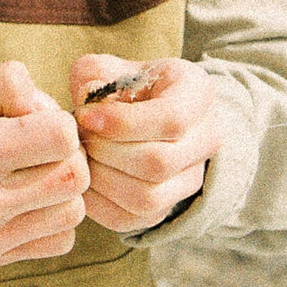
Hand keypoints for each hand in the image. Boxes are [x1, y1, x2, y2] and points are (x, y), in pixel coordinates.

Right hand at [0, 62, 88, 264]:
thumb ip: (5, 83)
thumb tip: (48, 104)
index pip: (61, 137)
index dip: (57, 121)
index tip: (33, 119)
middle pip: (73, 176)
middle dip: (67, 153)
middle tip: (38, 145)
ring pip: (72, 211)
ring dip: (64, 187)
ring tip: (33, 172)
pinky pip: (58, 242)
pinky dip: (55, 219)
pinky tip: (29, 201)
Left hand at [71, 56, 222, 234]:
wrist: (146, 113)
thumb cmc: (125, 86)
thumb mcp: (112, 67)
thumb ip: (94, 74)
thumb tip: (86, 100)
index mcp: (198, 95)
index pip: (171, 119)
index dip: (123, 123)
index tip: (84, 116)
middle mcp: (207, 140)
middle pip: (158, 163)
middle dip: (107, 151)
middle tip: (79, 137)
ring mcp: (191, 179)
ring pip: (147, 197)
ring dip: (102, 179)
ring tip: (82, 156)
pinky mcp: (167, 208)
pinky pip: (131, 220)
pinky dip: (98, 203)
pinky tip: (84, 179)